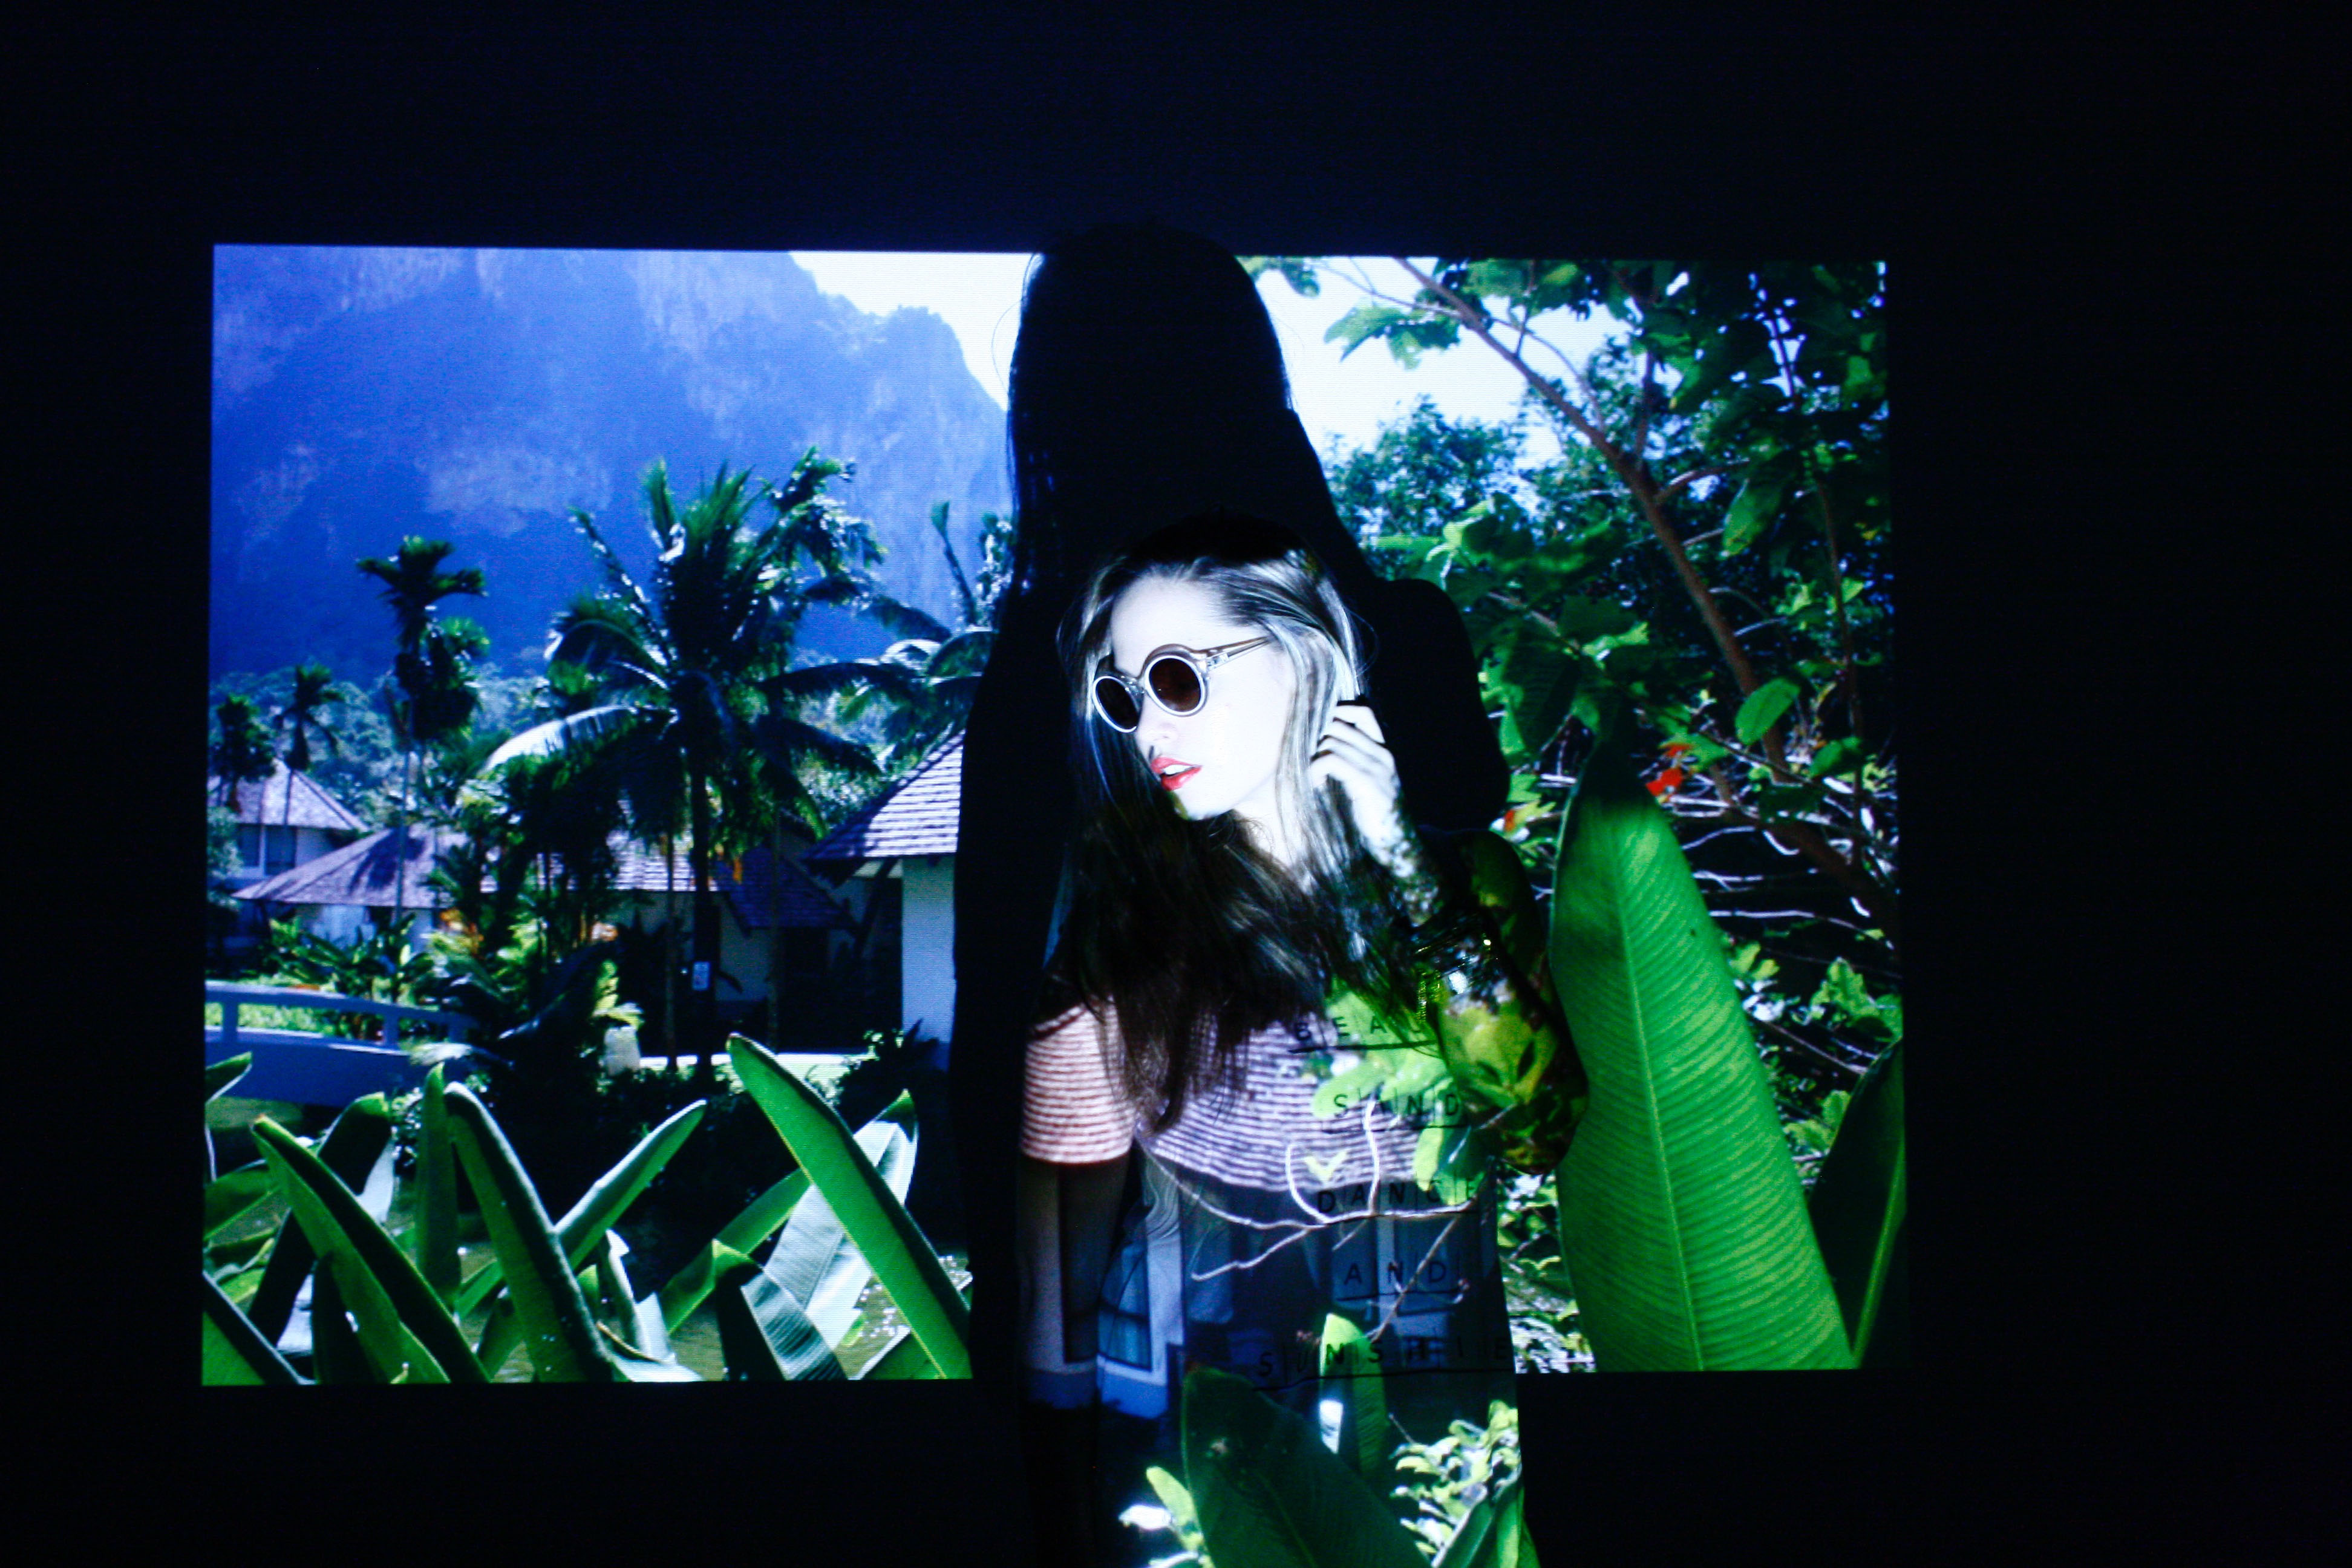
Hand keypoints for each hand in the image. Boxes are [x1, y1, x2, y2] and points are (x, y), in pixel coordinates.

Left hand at [1311, 700, 1413, 866]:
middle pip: (1339, 725)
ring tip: (1314, 776)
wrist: (1395, 843)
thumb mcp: (1366, 781)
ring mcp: (1375, 768)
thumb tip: (1324, 743)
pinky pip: (1331, 760)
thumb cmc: (1374, 814)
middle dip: (1319, 740)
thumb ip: (1354, 760)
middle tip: (1313, 761)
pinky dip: (1316, 770)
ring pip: (1331, 742)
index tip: (1321, 731)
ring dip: (1314, 758)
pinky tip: (1316, 785)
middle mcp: (1382, 754)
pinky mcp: (1366, 783)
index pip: (1363, 712)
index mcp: (1383, 750)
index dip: (1339, 712)